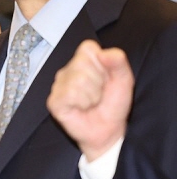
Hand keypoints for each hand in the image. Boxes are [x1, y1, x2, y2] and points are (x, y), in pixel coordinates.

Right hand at [47, 40, 132, 161]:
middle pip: (82, 64)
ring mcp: (58, 85)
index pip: (87, 48)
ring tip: (91, 102)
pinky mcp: (53, 101)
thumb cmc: (113, 104)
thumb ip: (118, 62)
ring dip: (92, 96)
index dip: (100, 63)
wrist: (108, 131)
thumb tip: (104, 53)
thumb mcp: (124, 80)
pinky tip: (81, 108)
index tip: (105, 77)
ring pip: (78, 80)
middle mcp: (67, 70)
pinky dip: (82, 103)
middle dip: (98, 82)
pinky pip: (69, 94)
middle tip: (98, 94)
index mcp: (83, 61)